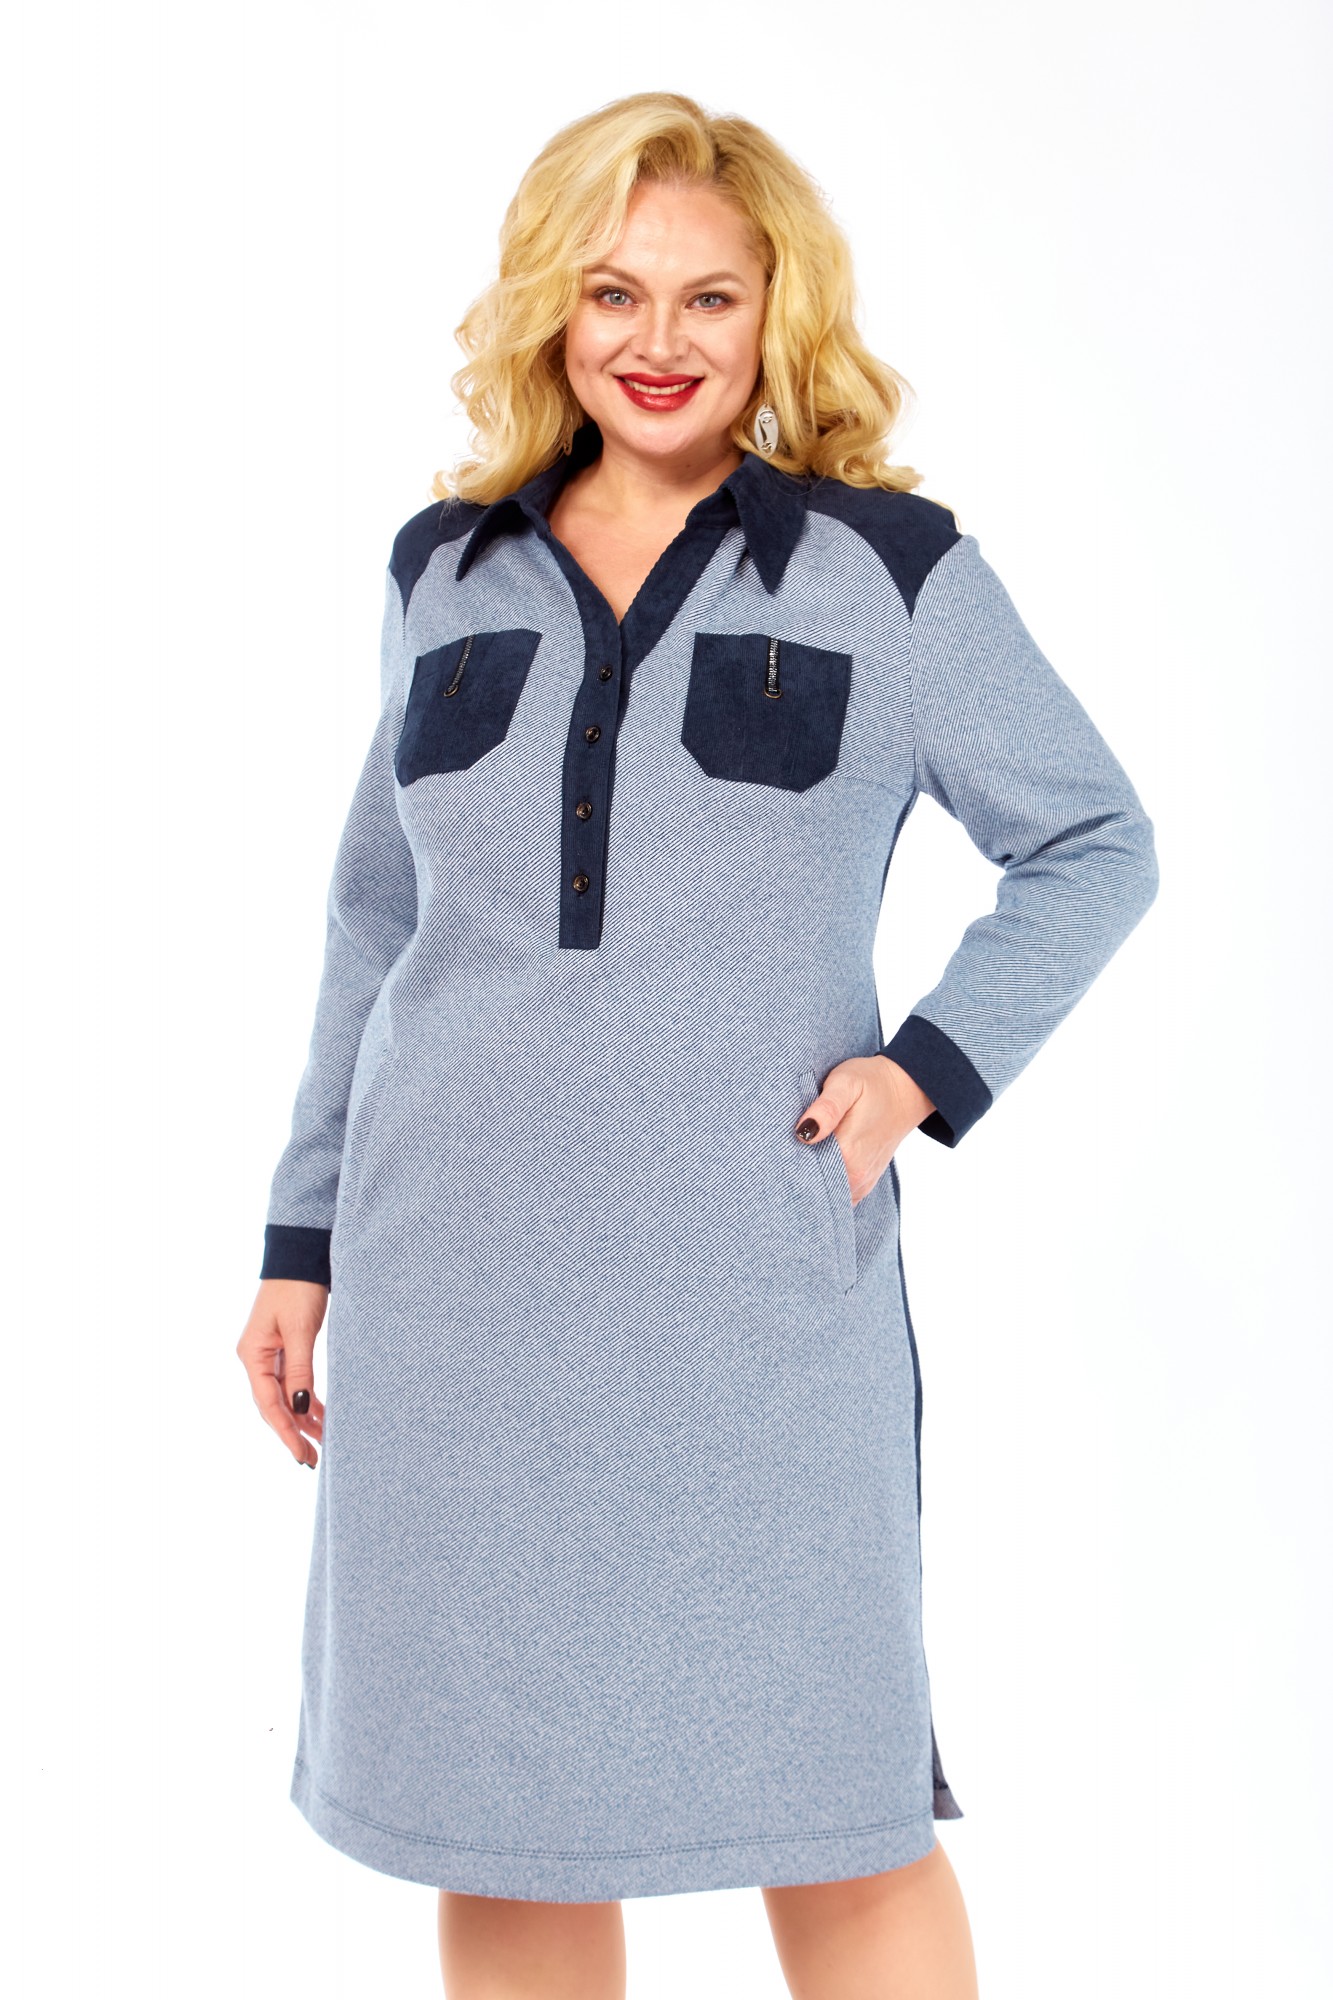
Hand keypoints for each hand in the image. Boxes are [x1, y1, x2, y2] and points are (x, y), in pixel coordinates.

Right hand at [236, 1279, 328, 1467]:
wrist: (300, 1255)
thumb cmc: (298, 1288)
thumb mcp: (299, 1329)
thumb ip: (299, 1370)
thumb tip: (299, 1409)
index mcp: (252, 1355)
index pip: (268, 1404)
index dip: (285, 1433)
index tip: (302, 1455)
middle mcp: (255, 1358)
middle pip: (273, 1406)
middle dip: (293, 1434)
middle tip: (312, 1460)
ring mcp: (268, 1354)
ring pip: (284, 1397)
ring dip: (302, 1420)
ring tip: (322, 1443)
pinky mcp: (283, 1349)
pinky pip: (292, 1383)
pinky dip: (306, 1400)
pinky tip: (320, 1416)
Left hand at [795, 1056, 935, 1203]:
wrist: (905, 1090)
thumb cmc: (872, 1083)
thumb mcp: (845, 1084)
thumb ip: (826, 1109)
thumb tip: (803, 1132)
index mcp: (848, 1154)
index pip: (802, 1173)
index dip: (785, 1163)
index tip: (776, 1149)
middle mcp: (856, 1177)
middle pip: (811, 1187)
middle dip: (796, 1173)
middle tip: (787, 1148)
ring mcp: (862, 1183)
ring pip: (825, 1194)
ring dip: (811, 1179)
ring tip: (804, 1153)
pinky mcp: (864, 1183)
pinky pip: (839, 1195)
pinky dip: (826, 1185)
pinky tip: (819, 1163)